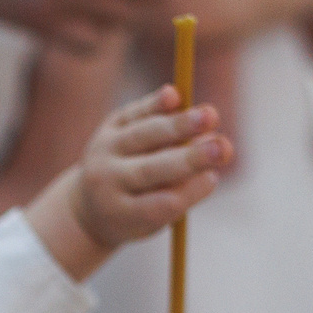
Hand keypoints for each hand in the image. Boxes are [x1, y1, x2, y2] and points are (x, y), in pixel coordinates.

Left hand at [23, 87, 232, 279]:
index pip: (159, 205)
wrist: (89, 202)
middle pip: (151, 169)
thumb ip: (183, 189)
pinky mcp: (109, 126)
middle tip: (223, 148)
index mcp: (121, 214)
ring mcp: (105, 151)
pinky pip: (135, 113)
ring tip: (211, 116)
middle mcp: (107, 181)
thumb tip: (213, 146)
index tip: (213, 179)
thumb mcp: (156, 216)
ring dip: (180, 125)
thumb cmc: (137, 212)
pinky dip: (155, 104)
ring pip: (145, 136)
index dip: (189, 192)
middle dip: (191, 158)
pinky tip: (175, 96)